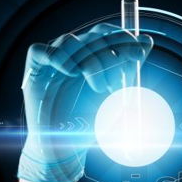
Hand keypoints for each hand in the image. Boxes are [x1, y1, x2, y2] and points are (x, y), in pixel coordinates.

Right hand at [17, 23, 153, 181]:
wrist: (66, 148)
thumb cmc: (90, 122)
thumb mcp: (116, 94)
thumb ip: (128, 68)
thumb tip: (147, 40)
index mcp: (92, 57)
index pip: (106, 34)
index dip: (123, 39)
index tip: (140, 54)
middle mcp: (72, 56)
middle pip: (91, 37)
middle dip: (112, 52)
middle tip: (123, 74)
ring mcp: (53, 62)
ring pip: (70, 42)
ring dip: (91, 60)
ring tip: (101, 87)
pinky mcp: (34, 72)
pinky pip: (39, 51)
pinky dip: (56, 56)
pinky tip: (71, 73)